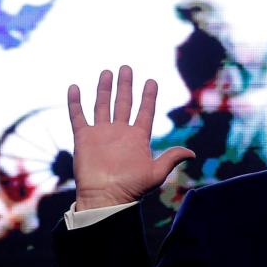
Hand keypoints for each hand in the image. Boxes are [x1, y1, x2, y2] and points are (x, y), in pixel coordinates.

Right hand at [67, 66, 193, 210]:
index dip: (148, 96)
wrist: (105, 198)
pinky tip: (74, 88)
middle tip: (126, 68)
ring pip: (102, 105)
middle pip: (123, 102)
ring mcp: (101, 133)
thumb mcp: (155, 173)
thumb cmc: (131, 188)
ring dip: (104, 88)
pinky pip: (78, 116)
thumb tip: (192, 153)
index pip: (144, 111)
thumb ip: (171, 158)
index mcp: (137, 137)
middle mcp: (119, 132)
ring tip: (107, 72)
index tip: (151, 82)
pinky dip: (75, 102)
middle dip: (125, 85)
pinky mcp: (84, 138)